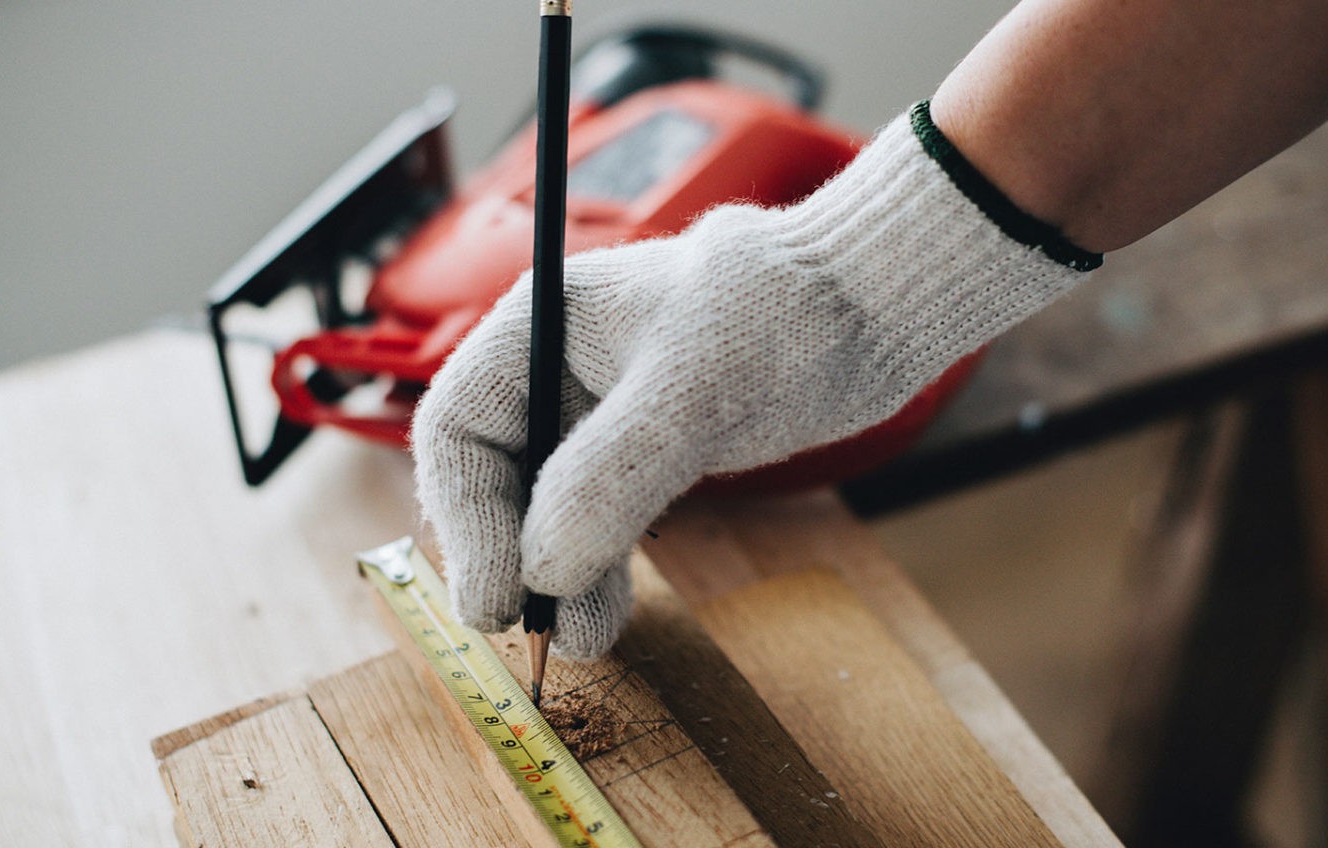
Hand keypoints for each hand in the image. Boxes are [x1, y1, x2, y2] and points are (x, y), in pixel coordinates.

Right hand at [412, 103, 1095, 656]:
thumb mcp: (693, 391)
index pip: (457, 430)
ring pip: (541, 510)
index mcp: (540, 327)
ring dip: (552, 577)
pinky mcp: (642, 449)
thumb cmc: (785, 315)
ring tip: (581, 638)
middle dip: (507, 556)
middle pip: (490, 478)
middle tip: (533, 630)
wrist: (869, 310)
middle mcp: (555, 371)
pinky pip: (593, 520)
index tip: (493, 596)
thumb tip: (542, 569)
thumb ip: (609, 476)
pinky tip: (605, 613)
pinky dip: (593, 569)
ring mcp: (597, 413)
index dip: (463, 518)